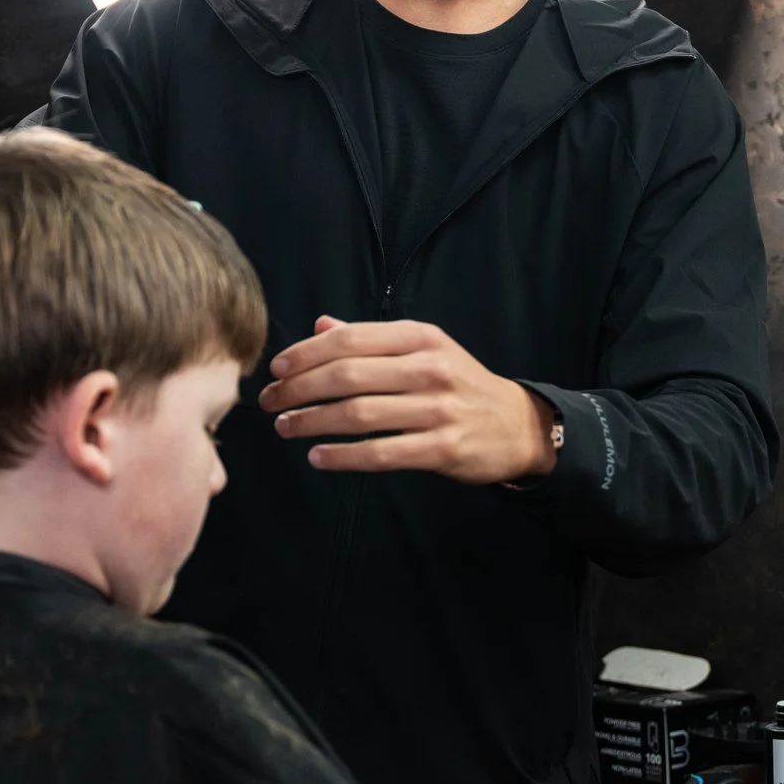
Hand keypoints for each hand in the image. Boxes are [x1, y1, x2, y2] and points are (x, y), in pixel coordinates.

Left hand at [258, 316, 555, 484]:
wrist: (515, 425)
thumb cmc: (459, 384)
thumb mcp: (424, 349)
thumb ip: (372, 339)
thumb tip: (319, 327)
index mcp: (421, 337)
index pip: (350, 339)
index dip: (305, 354)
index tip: (276, 369)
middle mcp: (429, 368)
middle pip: (347, 376)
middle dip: (298, 389)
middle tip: (269, 402)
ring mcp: (438, 409)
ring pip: (358, 414)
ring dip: (312, 422)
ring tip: (285, 428)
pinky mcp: (442, 448)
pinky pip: (381, 453)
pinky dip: (343, 456)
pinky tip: (317, 456)